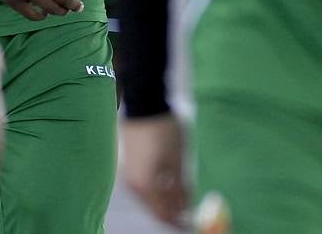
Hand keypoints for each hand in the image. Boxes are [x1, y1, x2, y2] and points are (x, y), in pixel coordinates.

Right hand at [122, 114, 189, 228]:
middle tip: (191, 208)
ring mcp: (128, 173)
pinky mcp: (128, 163)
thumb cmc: (165, 130)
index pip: (162, 215)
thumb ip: (181, 189)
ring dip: (166, 198)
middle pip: (154, 207)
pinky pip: (144, 184)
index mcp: (145, 186)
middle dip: (173, 210)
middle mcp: (132, 184)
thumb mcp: (178, 160)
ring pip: (149, 196)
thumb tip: (186, 210)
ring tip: (183, 192)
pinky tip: (170, 179)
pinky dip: (158, 187)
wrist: (144, 99)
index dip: (178, 223)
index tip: (193, 223)